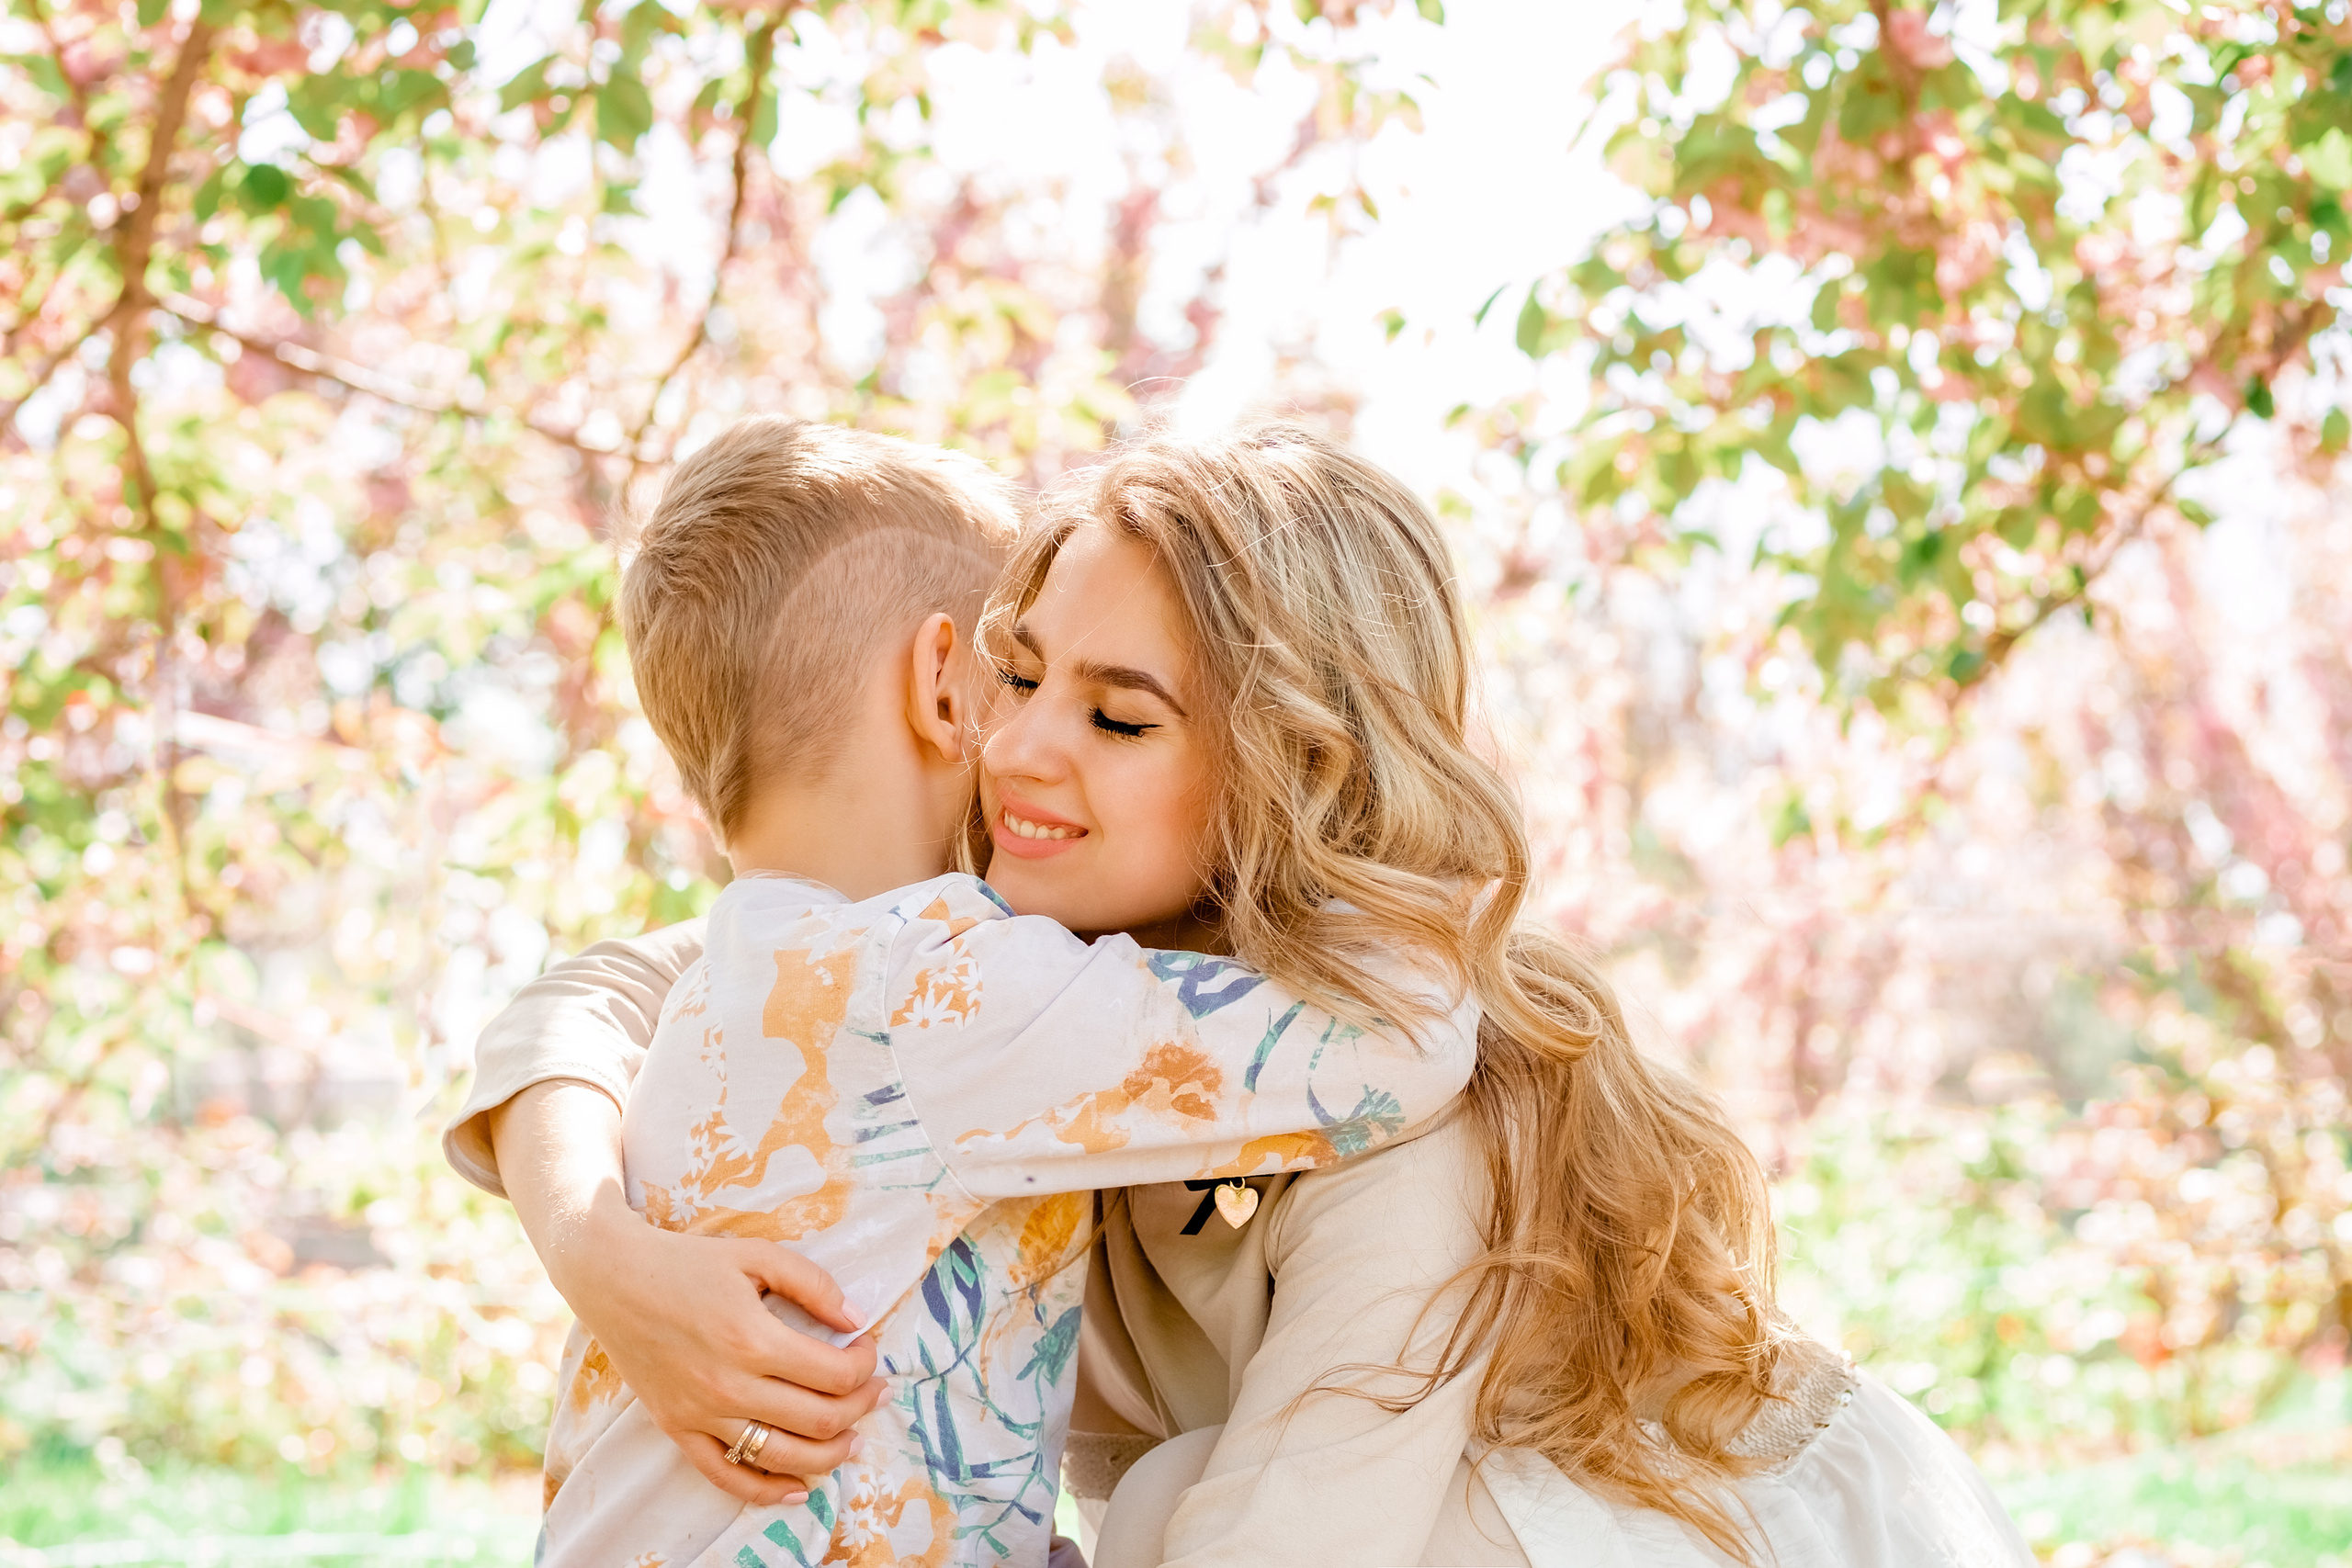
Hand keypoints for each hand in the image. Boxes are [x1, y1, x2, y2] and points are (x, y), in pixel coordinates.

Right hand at [558, 1207, 889, 1505]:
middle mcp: (729, 1386)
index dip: (864, 1366)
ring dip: (830, 1455)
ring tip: (853, 1439)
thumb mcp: (758, 1255)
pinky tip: (798, 1489)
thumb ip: (813, 1284)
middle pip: (819, 1420)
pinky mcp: (678, 1430)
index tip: (865, 1348)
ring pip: (783, 1457)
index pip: (834, 1375)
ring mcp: (701, 1415)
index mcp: (753, 1339)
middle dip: (861, 1407)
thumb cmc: (689, 1262)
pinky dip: (767, 1490)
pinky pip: (727, 1477)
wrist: (614, 1280)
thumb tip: (855, 1318)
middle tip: (875, 1391)